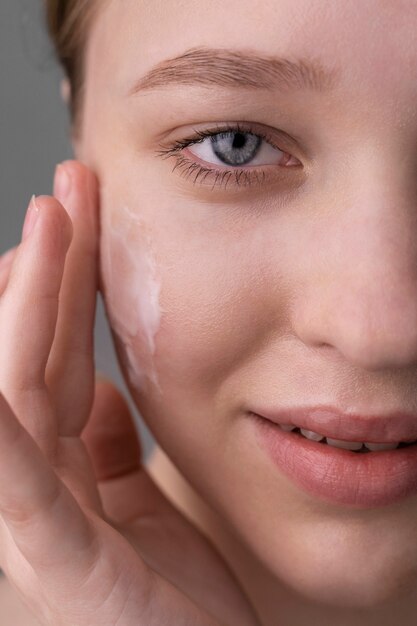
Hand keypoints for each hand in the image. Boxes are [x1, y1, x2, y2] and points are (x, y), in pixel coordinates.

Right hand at [0, 162, 259, 625]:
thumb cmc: (171, 607)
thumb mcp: (137, 509)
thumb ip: (106, 447)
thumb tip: (93, 385)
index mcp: (58, 475)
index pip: (52, 362)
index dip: (56, 292)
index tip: (71, 225)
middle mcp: (36, 489)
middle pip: (36, 358)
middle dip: (48, 272)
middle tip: (65, 192)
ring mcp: (37, 527)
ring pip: (22, 394)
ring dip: (29, 308)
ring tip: (48, 224)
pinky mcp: (56, 566)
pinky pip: (21, 491)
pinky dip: (1, 437)